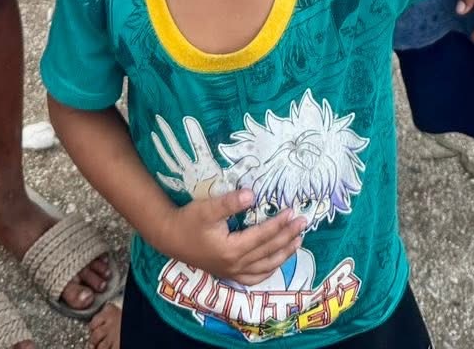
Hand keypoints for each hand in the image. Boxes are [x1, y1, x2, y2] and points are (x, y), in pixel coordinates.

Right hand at [154, 188, 307, 288]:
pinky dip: (268, 270)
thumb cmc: (189, 220)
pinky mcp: (228, 273)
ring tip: (298, 241)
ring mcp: (231, 272)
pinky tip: (277, 262)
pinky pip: (253, 278)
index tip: (293, 212)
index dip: (279, 224)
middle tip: (303, 223)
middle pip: (268, 251)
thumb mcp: (207, 207)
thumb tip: (252, 194)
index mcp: (231, 249)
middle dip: (287, 237)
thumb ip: (230, 202)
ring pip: (265, 267)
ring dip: (283, 255)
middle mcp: (234, 265)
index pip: (263, 236)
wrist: (170, 237)